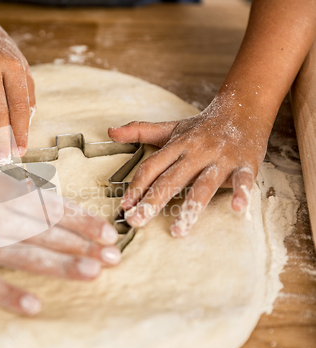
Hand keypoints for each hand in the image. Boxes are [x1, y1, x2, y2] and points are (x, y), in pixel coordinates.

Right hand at [0, 149, 120, 315]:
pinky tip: (34, 304)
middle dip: (82, 244)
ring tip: (92, 272)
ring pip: (22, 255)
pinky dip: (8, 294)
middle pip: (45, 231)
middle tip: (113, 257)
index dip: (81, 221)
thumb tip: (47, 203)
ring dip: (60, 264)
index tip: (106, 233)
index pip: (50, 208)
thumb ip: (11, 192)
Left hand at [108, 97, 271, 236]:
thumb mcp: (171, 128)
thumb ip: (139, 131)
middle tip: (137, 222)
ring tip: (178, 231)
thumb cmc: (202, 126)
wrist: (243, 108)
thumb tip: (110, 132)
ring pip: (204, 185)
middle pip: (171, 179)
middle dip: (152, 202)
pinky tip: (237, 209)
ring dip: (191, 208)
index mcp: (177, 145)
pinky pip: (244, 180)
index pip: (151, 167)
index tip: (124, 207)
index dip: (136, 187)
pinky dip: (242, 193)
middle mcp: (196, 151)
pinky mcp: (245, 163)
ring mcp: (221, 158)